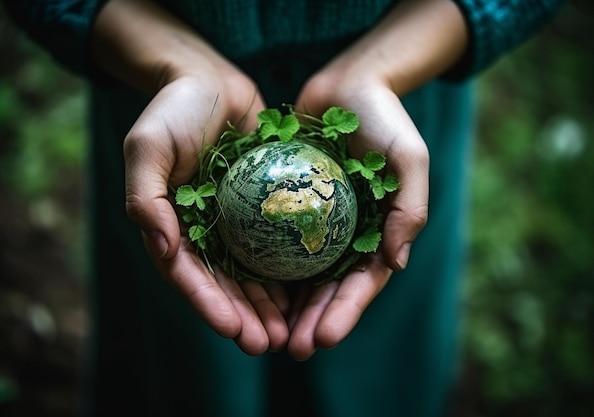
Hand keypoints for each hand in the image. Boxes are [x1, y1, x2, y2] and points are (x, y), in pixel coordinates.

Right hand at [92, 0, 289, 354]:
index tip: (232, 328)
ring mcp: (233, 222)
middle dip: (243, 318)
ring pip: (252, 273)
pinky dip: (289, 268)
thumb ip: (146, 196)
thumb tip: (163, 249)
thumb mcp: (148, 145)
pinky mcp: (261, 208)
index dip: (208, 304)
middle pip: (223, 285)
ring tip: (290, 333)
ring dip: (269, 306)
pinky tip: (310, 290)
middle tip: (268, 344)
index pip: (188, 275)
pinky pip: (277, 243)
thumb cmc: (174, 109)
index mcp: (170, 226)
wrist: (210, 79)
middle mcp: (202, 231)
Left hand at [284, 0, 465, 359]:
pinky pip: (275, 240)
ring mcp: (317, 223)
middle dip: (314, 322)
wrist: (349, 85)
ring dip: (286, 307)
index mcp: (380, 232)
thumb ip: (410, 208)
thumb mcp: (409, 158)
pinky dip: (264, 266)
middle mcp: (347, 234)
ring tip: (267, 332)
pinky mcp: (289, 206)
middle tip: (292, 348)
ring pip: (300, 275)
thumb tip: (396, 264)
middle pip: (330, 289)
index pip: (363, 283)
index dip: (345, 313)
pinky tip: (245, 288)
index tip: (323, 337)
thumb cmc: (385, 119)